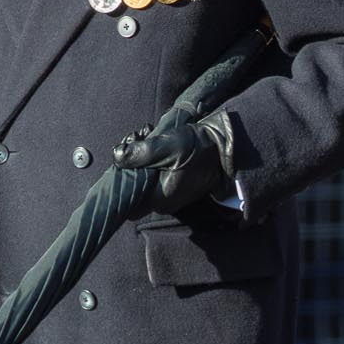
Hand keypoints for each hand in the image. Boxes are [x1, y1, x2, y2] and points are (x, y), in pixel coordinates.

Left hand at [114, 113, 234, 213]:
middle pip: (134, 192)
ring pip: (145, 185)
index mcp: (160, 198)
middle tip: (135, 141)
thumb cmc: (198, 146)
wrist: (226, 145)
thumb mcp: (168, 145)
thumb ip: (139, 153)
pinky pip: (157, 182)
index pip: (126, 204)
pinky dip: (153, 165)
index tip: (123, 161)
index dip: (120, 183)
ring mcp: (173, 198)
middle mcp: (165, 204)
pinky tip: (157, 147)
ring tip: (146, 138)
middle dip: (130, 167)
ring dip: (141, 163)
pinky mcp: (179, 189)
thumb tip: (117, 156)